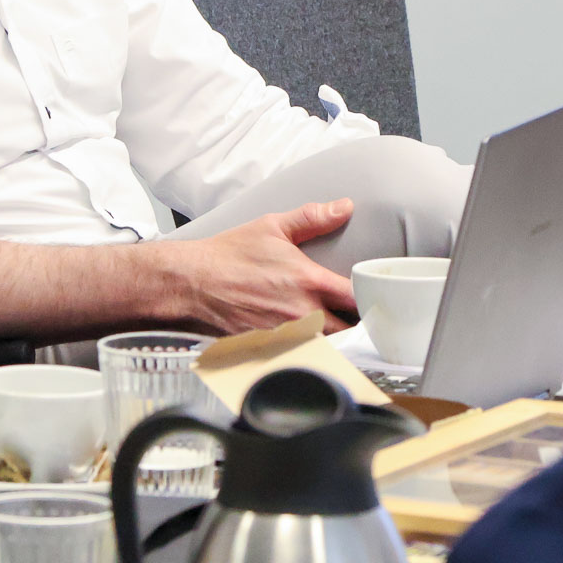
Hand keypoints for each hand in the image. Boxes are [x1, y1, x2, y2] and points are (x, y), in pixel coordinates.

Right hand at [164, 199, 358, 334]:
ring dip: (334, 339)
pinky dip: (307, 349)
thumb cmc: (228, 256)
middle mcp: (303, 312)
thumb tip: (343, 207)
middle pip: (350, 330)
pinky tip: (303, 341)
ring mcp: (288, 334)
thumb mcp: (271, 227)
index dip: (370, 298)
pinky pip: (301, 355)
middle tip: (352, 316)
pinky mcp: (272, 349)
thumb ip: (312, 218)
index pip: (358, 297)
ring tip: (332, 330)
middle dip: (355, 325)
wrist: (192, 283)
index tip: (369, 295)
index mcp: (309, 281)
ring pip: (328, 347)